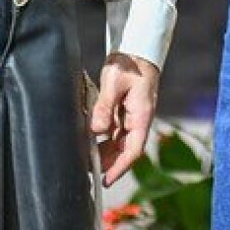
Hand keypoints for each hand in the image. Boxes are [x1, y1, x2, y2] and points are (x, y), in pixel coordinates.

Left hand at [91, 52, 160, 185]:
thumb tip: (96, 130)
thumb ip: (105, 107)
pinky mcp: (124, 111)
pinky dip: (103, 140)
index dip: (120, 168)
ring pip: (119, 143)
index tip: (107, 180)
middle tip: (89, 174)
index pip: (133, 150)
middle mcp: (138, 120)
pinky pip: (114, 132)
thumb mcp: (114, 83)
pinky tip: (90, 143)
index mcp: (142, 115)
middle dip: (109, 164)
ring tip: (87, 162)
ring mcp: (132, 116)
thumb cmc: (130, 63)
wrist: (137, 49)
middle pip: (125, 150)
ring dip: (105, 154)